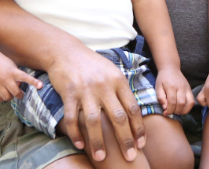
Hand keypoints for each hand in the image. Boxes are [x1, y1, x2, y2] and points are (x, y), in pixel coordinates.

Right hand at [0, 52, 42, 102]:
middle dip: (20, 95)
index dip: (34, 82)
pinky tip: (2, 94)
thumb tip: (19, 86)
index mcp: (13, 71)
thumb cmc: (1, 61)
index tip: (41, 86)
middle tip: (20, 93)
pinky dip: (1, 98)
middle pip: (16, 93)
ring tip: (9, 92)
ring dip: (10, 97)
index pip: (25, 77)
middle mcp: (6, 78)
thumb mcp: (12, 65)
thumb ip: (16, 75)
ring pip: (7, 97)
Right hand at [46, 46, 145, 162]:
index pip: (133, 108)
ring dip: (98, 141)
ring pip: (94, 121)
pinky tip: (80, 145)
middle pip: (118, 117)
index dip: (138, 128)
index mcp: (119, 81)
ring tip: (101, 157)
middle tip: (130, 157)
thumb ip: (122, 91)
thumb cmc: (93, 65)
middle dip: (125, 139)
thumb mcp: (112, 72)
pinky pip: (72, 118)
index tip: (142, 144)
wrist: (66, 52)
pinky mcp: (69, 94)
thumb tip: (134, 113)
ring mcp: (86, 90)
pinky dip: (76, 133)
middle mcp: (104, 86)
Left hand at [155, 67, 194, 115]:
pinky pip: (192, 101)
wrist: (171, 68)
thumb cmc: (163, 78)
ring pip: (189, 103)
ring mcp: (186, 88)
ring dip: (183, 111)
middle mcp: (180, 88)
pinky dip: (188, 107)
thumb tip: (165, 108)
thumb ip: (160, 98)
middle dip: (175, 111)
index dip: (169, 110)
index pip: (172, 102)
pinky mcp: (190, 89)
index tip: (165, 113)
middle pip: (181, 104)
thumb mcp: (158, 87)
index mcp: (171, 87)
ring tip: (177, 112)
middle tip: (170, 112)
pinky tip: (182, 109)